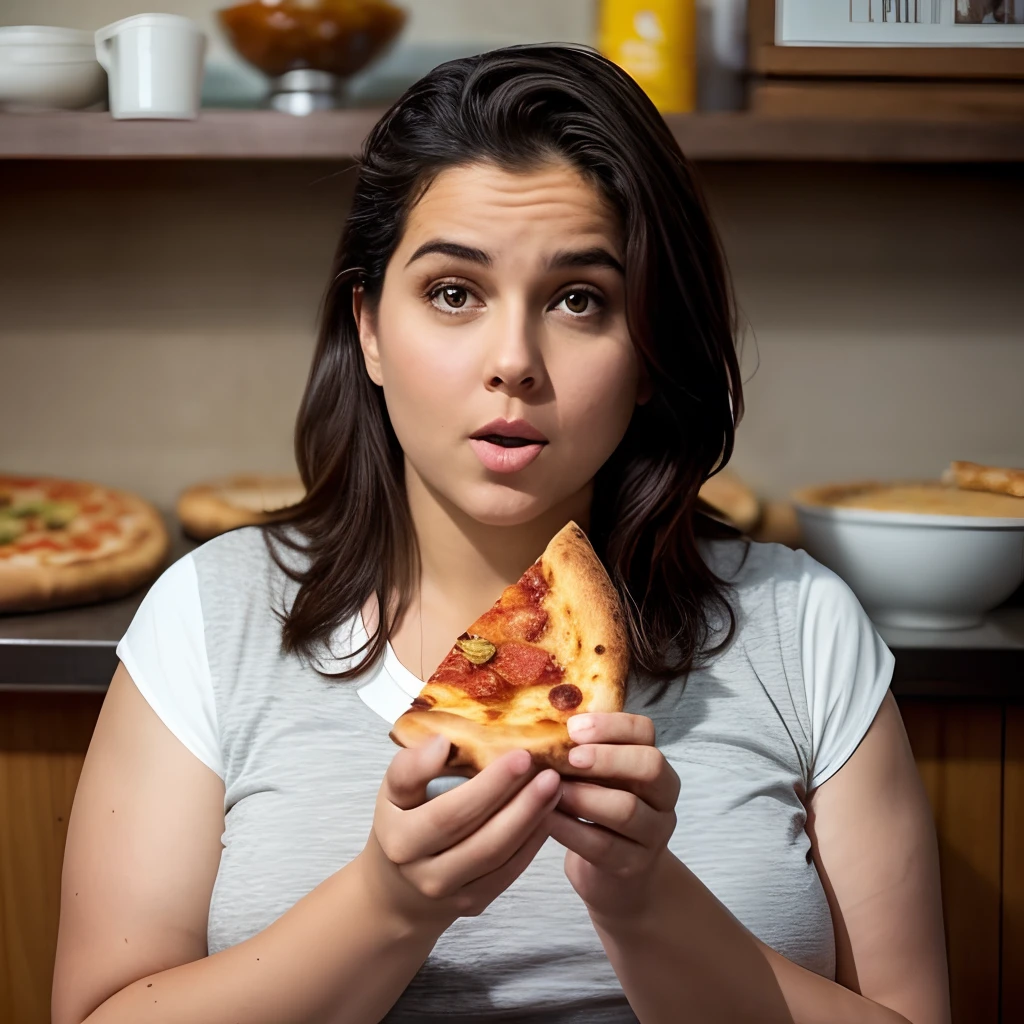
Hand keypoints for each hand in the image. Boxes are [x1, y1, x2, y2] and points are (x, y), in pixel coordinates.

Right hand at [358, 735, 561, 932]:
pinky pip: (509, 872)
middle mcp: (424, 874)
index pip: (448, 813)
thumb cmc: (400, 823)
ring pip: (499, 856)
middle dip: (521, 802)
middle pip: (481, 838)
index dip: (488, 786)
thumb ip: (411, 766)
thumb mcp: (392, 792)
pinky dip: (532, 842)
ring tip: (554, 788)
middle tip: (549, 771)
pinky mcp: (474, 904)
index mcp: (400, 840)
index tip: (520, 756)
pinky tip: (548, 814)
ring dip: (532, 820)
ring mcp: (451, 894)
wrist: (397, 889)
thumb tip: (443, 742)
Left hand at [549, 713, 679, 922]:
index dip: (611, 725)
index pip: (644, 731)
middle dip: (607, 758)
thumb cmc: (597, 812)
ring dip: (584, 796)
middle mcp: (662, 796)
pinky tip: (546, 819)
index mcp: (652, 763)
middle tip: (569, 758)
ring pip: (627, 809)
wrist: (614, 877)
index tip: (573, 727)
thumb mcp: (597, 779)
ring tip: (551, 790)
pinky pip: (603, 845)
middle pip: (650, 766)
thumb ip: (582, 753)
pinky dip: (570, 830)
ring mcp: (653, 833)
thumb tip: (542, 726)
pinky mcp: (633, 865)